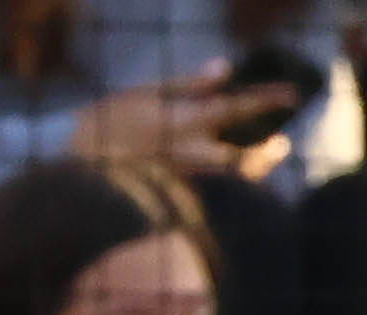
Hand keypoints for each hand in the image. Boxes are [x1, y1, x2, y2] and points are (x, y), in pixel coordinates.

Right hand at [74, 66, 293, 179]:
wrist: (74, 166)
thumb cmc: (108, 121)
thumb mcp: (146, 93)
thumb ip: (188, 84)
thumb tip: (225, 71)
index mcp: (185, 123)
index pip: (237, 110)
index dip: (267, 101)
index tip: (292, 94)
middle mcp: (188, 154)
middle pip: (242, 161)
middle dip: (264, 154)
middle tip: (280, 144)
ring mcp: (179, 176)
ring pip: (227, 176)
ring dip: (249, 167)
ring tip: (263, 155)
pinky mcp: (169, 190)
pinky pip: (207, 181)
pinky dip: (223, 172)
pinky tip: (224, 162)